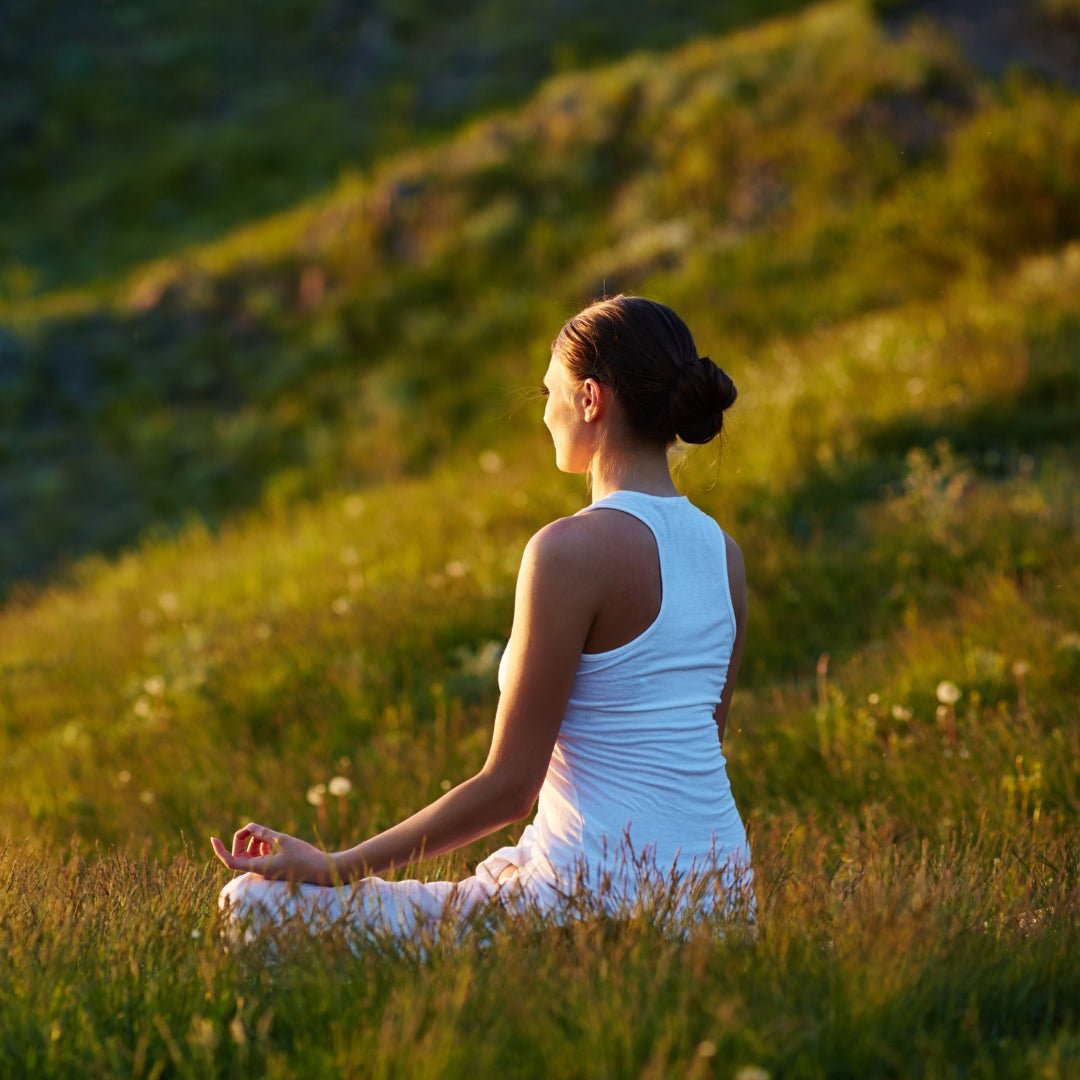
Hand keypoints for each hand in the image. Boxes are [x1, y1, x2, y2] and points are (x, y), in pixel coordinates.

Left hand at [210, 822, 336, 885]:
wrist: (321, 871)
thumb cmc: (303, 856)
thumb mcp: (282, 840)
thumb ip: (264, 833)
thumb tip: (250, 827)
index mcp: (258, 867)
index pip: (230, 861)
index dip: (220, 850)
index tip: (213, 838)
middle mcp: (259, 871)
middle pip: (239, 856)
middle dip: (242, 841)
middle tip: (252, 830)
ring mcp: (267, 871)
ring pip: (250, 856)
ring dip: (253, 843)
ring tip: (265, 834)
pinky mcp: (274, 869)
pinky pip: (260, 857)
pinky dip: (262, 846)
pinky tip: (272, 840)